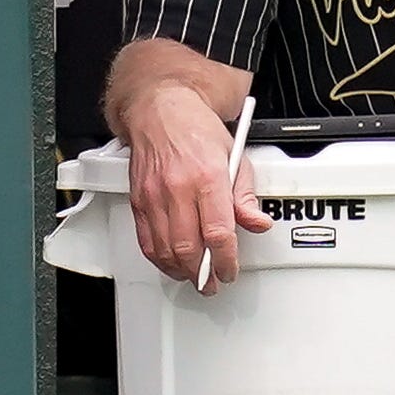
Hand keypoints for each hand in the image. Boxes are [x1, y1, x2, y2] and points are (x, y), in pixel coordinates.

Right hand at [125, 82, 272, 294]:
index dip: (225, 260)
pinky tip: (172, 263)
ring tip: (193, 276)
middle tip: (212, 283)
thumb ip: (245, 195)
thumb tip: (257, 222)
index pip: (218, 232)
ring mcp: (154, 195)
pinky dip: (159, 258)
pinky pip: (146, 240)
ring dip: (180, 271)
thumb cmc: (197, 130)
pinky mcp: (138, 200)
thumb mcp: (235, 156)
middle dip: (202, 273)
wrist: (161, 111)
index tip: (230, 271)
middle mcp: (178, 188)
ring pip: (165, 249)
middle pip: (188, 247)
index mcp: (208, 177)